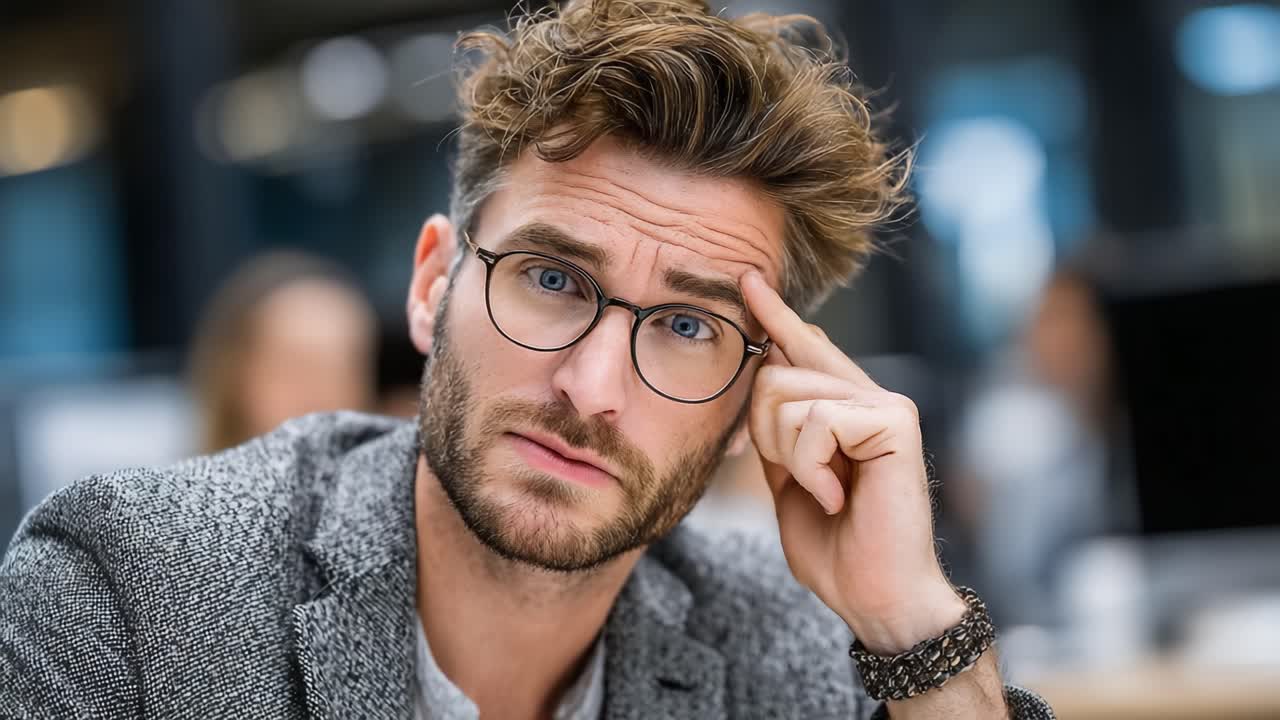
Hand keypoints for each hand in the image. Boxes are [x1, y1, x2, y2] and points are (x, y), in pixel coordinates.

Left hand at [741, 271, 965, 653]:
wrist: (875, 596)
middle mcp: (869, 394)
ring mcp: (886, 403)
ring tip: (825, 493)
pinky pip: (816, 420)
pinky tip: (836, 496)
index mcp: (844, 408)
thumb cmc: (836, 547)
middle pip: (774, 372)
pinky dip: (810, 467)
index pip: (802, 347)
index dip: (773, 315)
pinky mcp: (895, 419)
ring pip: (788, 396)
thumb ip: (779, 431)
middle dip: (764, 432)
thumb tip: (762, 373)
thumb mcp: (790, 481)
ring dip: (789, 456)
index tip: (747, 281)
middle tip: (803, 482)